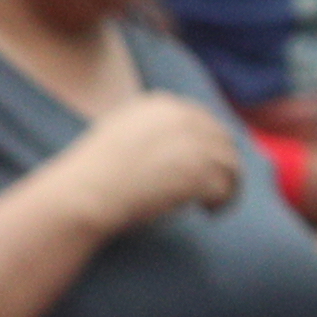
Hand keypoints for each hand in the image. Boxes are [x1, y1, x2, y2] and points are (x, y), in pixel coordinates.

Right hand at [63, 92, 249, 235]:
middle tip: (213, 191)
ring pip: (230, 165)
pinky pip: (226, 188)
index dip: (208, 147)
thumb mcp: (120, 133)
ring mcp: (193, 143)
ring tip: (211, 206)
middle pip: (223, 141)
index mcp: (161, 104)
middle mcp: (182, 117)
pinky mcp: (199, 172)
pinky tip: (208, 212)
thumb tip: (176, 150)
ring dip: (226, 187)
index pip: (204, 121)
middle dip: (221, 167)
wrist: (86, 191)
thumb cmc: (95, 173)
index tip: (203, 168)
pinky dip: (221, 202)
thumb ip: (151, 132)